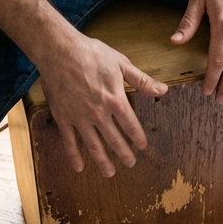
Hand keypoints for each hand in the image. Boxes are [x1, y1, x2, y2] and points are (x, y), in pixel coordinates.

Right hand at [37, 32, 168, 176]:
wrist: (59, 50)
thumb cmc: (91, 53)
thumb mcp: (121, 64)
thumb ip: (142, 81)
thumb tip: (163, 91)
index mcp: (115, 100)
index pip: (130, 125)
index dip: (137, 137)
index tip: (142, 146)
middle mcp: (98, 113)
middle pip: (114, 139)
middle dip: (124, 153)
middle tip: (130, 163)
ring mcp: (79, 117)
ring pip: (93, 145)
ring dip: (102, 160)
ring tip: (109, 173)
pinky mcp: (63, 117)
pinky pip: (69, 140)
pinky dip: (74, 155)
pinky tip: (79, 167)